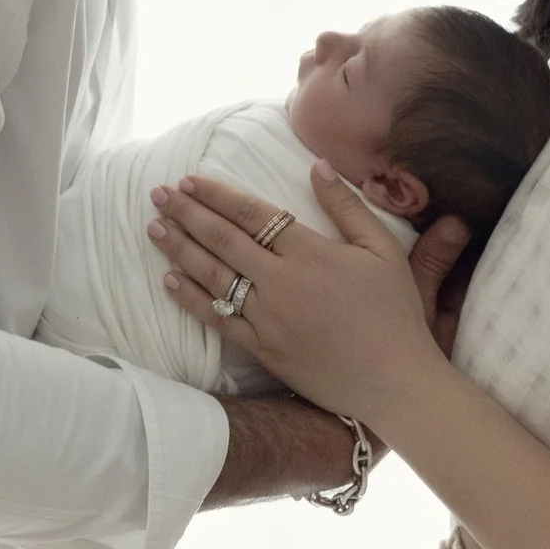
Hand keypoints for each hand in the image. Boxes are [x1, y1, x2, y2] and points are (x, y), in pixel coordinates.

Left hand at [149, 163, 466, 426]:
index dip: (218, 196)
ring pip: (214, 277)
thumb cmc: (395, 313)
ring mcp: (268, 318)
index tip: (189, 180)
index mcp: (311, 252)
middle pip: (223, 240)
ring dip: (180, 250)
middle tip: (158, 194)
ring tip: (155, 228)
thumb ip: (347, 207)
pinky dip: (192, 300)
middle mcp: (282, 282)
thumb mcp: (383, 250)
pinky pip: (219, 320)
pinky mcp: (263, 349)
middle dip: (188, 214)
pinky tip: (170, 281)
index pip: (252, 214)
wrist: (394, 382)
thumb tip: (318, 166)